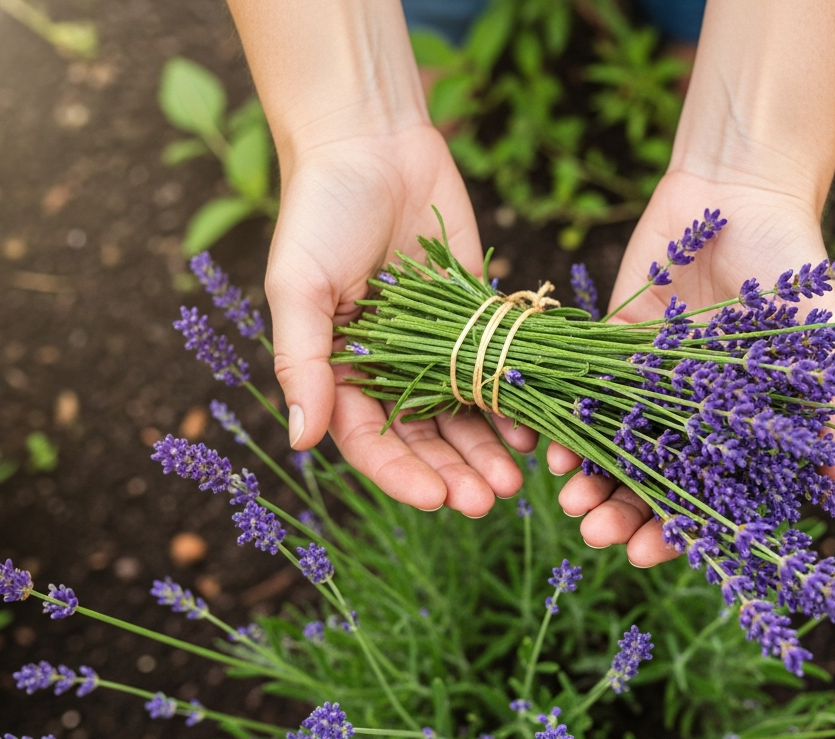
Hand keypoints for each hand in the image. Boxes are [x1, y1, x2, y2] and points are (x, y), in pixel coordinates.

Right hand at [267, 126, 535, 515]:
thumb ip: (301, 363)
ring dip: (488, 450)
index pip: (370, 442)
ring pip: (465, 415)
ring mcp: (435, 345)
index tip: (437, 499)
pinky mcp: (475, 317)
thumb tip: (299, 441)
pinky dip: (514, 401)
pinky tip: (536, 427)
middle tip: (489, 499)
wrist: (372, 143)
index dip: (402, 475)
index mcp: (338, 370)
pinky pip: (497, 370)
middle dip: (455, 473)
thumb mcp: (298, 287)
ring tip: (517, 478)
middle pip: (424, 440)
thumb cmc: (319, 212)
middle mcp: (387, 368)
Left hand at [548, 170, 834, 564]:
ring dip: (589, 481)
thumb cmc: (795, 268)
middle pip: (649, 484)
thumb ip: (825, 419)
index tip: (645, 555)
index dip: (675, 533)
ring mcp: (648, 383)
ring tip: (568, 502)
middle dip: (621, 515)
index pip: (703, 499)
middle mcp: (690, 414)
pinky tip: (549, 449)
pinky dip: (565, 424)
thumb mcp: (818, 346)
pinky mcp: (611, 346)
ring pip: (610, 449)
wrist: (741, 191)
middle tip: (593, 533)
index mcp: (738, 427)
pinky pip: (581, 397)